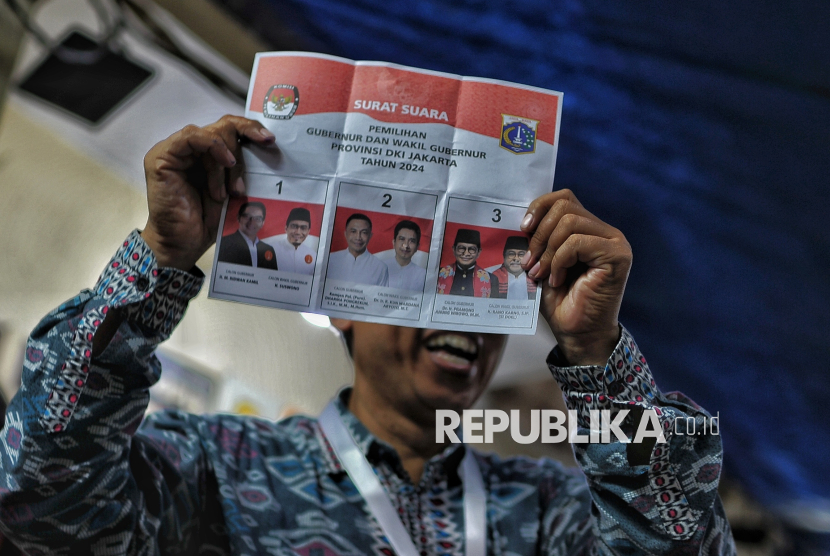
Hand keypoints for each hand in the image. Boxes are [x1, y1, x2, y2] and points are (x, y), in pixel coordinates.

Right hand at [140, 115, 275, 269]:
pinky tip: (225, 165)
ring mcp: (175, 151)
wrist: (183, 244)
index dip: (251, 129)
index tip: (270, 140)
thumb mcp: (234, 191)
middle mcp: (191, 149)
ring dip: (227, 162)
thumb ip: (244, 169)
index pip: (231, 129)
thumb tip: (269, 148)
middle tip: (242, 186)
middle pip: (223, 127)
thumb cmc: (207, 221)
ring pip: (211, 133)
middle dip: (241, 153)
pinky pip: (191, 136)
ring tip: (229, 191)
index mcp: (208, 154)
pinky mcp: (161, 156)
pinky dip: (213, 148)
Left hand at [521, 189, 631, 364]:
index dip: (540, 207)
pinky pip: (577, 242)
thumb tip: (520, 219)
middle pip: (565, 206)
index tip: (522, 229)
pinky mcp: (617, 255)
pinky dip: (559, 261)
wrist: (577, 333)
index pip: (563, 198)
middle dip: (540, 234)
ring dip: (548, 251)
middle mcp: (605, 231)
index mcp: (588, 229)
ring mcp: (614, 241)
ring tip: (542, 274)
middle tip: (530, 263)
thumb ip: (537, 238)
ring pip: (569, 223)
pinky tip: (558, 280)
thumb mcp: (541, 262)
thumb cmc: (560, 301)